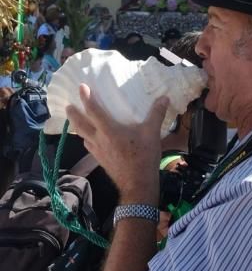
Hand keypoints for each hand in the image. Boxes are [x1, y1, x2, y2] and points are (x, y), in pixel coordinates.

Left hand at [66, 84, 168, 204]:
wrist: (137, 183)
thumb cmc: (143, 156)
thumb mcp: (152, 133)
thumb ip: (156, 114)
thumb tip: (164, 98)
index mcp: (109, 130)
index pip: (93, 110)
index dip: (86, 97)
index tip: (81, 87)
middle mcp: (99, 139)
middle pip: (80, 124)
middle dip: (72, 114)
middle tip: (68, 106)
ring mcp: (97, 151)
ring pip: (82, 136)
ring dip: (77, 127)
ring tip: (76, 121)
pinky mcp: (100, 160)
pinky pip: (89, 146)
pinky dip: (86, 139)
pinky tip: (90, 140)